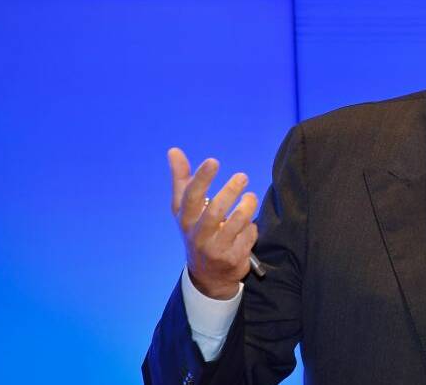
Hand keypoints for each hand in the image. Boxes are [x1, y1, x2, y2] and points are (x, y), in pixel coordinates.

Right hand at [168, 147, 258, 299]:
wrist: (208, 275)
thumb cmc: (196, 231)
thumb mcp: (185, 209)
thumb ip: (182, 179)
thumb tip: (173, 151)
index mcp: (185, 219)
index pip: (191, 197)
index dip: (201, 178)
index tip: (213, 161)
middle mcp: (198, 235)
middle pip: (215, 211)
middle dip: (230, 191)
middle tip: (242, 176)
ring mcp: (216, 249)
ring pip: (236, 223)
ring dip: (247, 207)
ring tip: (250, 196)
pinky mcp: (233, 259)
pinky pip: (249, 236)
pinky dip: (251, 228)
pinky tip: (248, 226)